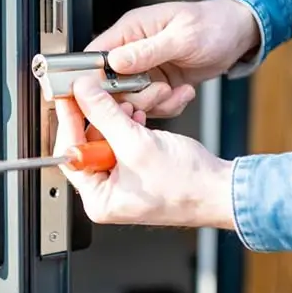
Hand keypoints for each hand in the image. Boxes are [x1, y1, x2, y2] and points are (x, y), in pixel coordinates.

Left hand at [54, 76, 234, 228]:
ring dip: (117, 118)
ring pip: (107, 138)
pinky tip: (138, 116)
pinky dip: (129, 125)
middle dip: (99, 117)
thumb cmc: (188, 186)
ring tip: (128, 107)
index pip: (71, 153)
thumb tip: (83, 93)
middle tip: (99, 94)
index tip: (69, 97)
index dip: (70, 121)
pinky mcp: (137, 169)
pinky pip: (124, 141)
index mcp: (99, 199)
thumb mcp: (136, 144)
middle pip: (87, 143)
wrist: (222, 190)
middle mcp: (108, 193)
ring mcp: (123, 181)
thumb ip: (105, 115)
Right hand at [87, 0, 258, 116]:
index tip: (105, 94)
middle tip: (158, 91)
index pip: (95, 55)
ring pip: (132, 100)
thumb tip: (115, 61)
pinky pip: (152, 105)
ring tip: (176, 90)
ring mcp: (145, 69)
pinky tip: (183, 92)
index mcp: (131, 30)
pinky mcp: (158, 84)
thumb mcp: (182, 37)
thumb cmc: (213, 24)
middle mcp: (133, 50)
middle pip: (111, 85)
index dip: (93, 78)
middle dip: (135, 96)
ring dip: (155, 102)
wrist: (238, 34)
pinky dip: (168, 106)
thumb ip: (146, 51)